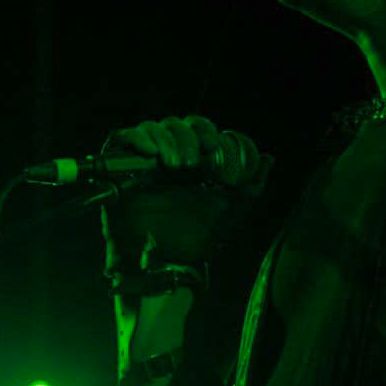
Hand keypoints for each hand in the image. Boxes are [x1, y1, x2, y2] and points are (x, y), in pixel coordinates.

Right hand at [100, 114, 266, 270]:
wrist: (166, 261)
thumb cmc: (197, 238)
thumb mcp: (232, 208)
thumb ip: (252, 184)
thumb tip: (268, 157)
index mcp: (192, 160)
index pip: (197, 128)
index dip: (205, 131)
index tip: (212, 147)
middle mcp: (167, 156)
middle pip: (174, 124)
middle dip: (185, 138)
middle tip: (189, 164)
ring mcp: (142, 162)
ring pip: (150, 128)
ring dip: (163, 140)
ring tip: (172, 165)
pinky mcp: (117, 169)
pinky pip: (120, 138)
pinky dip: (136, 138)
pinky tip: (149, 152)